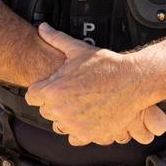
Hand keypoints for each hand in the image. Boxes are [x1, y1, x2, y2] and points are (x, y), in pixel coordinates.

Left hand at [25, 23, 165, 145]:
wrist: (133, 81)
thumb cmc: (107, 65)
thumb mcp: (78, 49)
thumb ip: (56, 39)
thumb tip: (43, 28)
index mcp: (53, 90)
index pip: (32, 97)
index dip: (41, 91)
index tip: (52, 87)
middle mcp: (60, 110)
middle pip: (46, 111)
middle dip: (55, 103)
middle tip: (72, 93)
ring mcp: (74, 125)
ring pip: (59, 125)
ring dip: (66, 117)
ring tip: (81, 104)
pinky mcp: (89, 135)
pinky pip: (74, 138)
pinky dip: (80, 130)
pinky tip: (88, 116)